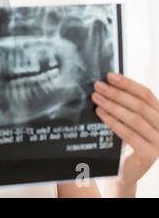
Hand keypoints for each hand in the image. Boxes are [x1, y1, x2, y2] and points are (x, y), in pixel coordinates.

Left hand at [92, 72, 158, 193]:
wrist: (122, 171)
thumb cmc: (121, 142)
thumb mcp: (125, 120)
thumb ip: (124, 104)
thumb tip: (106, 83)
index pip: (146, 94)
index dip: (128, 83)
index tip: (109, 75)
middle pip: (140, 105)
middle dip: (117, 93)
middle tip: (98, 86)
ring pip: (135, 119)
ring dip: (113, 106)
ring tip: (96, 98)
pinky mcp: (150, 155)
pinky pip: (129, 134)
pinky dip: (113, 122)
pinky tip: (100, 114)